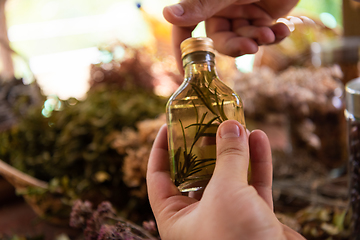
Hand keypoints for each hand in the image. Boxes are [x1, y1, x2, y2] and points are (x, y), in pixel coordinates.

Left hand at [147, 120, 304, 239]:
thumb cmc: (236, 239)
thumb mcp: (226, 193)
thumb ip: (228, 158)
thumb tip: (229, 126)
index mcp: (176, 218)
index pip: (158, 177)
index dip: (160, 150)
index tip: (168, 126)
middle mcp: (199, 217)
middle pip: (196, 173)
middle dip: (204, 146)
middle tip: (209, 121)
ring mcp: (228, 217)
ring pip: (228, 176)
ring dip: (235, 150)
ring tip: (238, 124)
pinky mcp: (254, 218)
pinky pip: (253, 185)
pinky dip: (257, 163)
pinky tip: (259, 139)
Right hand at [163, 0, 298, 71]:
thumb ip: (199, 6)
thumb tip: (167, 15)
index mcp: (204, 3)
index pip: (186, 30)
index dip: (183, 51)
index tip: (184, 74)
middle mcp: (220, 11)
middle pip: (219, 41)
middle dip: (237, 46)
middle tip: (251, 47)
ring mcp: (242, 14)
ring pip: (242, 40)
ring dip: (257, 39)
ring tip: (270, 33)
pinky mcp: (263, 17)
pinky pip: (263, 35)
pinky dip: (275, 35)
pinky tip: (283, 29)